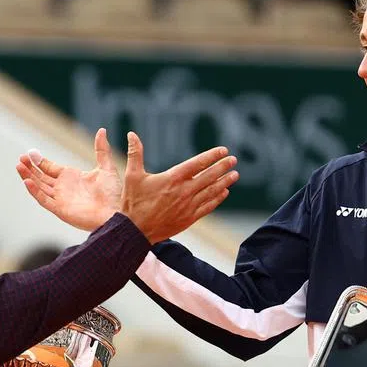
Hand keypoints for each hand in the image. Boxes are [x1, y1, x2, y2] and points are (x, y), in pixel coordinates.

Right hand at [15, 128, 121, 231]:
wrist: (114, 214)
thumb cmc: (112, 194)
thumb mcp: (106, 167)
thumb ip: (101, 150)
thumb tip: (101, 131)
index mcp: (71, 177)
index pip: (50, 168)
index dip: (40, 161)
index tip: (30, 153)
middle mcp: (64, 188)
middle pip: (41, 177)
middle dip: (30, 168)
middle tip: (20, 158)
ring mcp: (61, 199)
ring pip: (39, 187)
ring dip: (29, 177)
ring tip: (19, 166)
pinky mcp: (60, 209)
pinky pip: (44, 200)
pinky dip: (35, 191)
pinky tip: (27, 181)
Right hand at [18, 130, 238, 243]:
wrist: (135, 232)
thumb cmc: (133, 203)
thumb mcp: (132, 176)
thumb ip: (135, 153)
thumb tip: (132, 134)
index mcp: (172, 178)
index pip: (198, 163)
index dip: (212, 156)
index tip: (224, 150)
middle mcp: (184, 191)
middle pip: (209, 176)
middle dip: (223, 167)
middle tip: (233, 160)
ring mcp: (188, 206)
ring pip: (211, 191)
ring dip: (224, 182)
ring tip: (234, 174)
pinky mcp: (189, 218)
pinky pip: (208, 206)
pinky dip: (217, 198)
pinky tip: (224, 193)